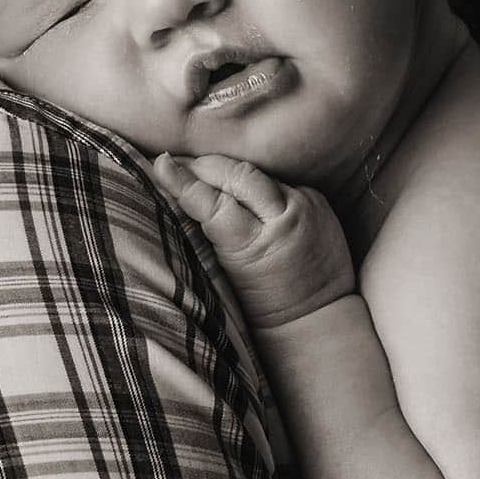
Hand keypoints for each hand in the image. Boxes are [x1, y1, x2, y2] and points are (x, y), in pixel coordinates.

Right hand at [150, 152, 354, 328]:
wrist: (318, 314)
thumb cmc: (262, 303)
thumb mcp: (228, 272)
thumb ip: (209, 231)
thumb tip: (177, 190)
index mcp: (256, 246)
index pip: (213, 203)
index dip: (184, 181)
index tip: (161, 164)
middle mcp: (286, 219)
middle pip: (237, 176)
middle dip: (204, 166)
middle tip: (178, 164)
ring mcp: (306, 206)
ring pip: (256, 173)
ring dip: (228, 172)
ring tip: (203, 172)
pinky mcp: (317, 198)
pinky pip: (276, 182)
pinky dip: (255, 184)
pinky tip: (240, 188)